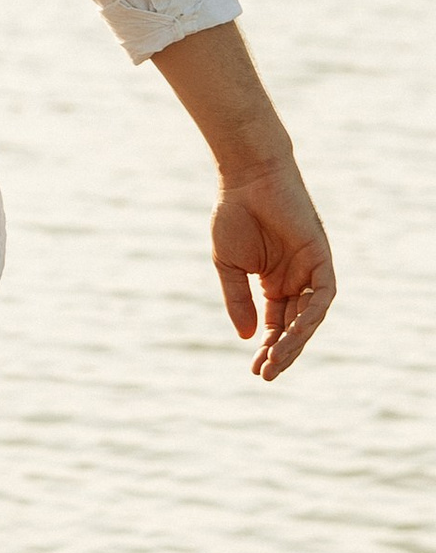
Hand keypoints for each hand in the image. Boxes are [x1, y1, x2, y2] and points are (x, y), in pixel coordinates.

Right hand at [212, 160, 335, 379]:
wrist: (246, 179)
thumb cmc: (234, 216)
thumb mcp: (229, 267)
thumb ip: (239, 301)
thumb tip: (247, 338)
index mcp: (273, 283)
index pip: (275, 325)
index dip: (267, 348)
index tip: (255, 370)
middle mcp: (295, 279)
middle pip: (294, 326)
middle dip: (282, 351)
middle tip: (266, 373)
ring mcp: (310, 269)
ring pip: (310, 315)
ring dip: (295, 339)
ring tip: (276, 359)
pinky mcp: (320, 256)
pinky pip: (322, 293)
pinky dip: (311, 314)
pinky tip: (293, 332)